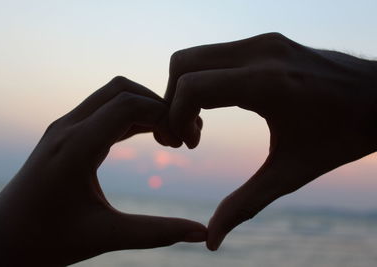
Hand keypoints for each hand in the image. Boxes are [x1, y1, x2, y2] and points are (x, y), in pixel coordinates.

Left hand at [0, 77, 205, 265]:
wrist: (2, 239)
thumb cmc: (46, 241)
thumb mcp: (105, 236)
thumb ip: (157, 233)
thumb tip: (201, 233)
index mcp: (76, 147)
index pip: (129, 104)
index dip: (166, 115)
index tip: (187, 141)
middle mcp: (68, 128)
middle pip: (123, 89)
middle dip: (159, 104)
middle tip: (182, 135)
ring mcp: (65, 127)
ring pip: (113, 95)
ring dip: (145, 108)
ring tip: (171, 136)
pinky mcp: (66, 134)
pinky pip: (105, 111)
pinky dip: (132, 117)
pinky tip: (149, 136)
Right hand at [164, 33, 376, 249]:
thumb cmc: (342, 137)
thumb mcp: (291, 174)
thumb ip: (245, 204)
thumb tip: (211, 240)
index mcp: (267, 84)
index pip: (191, 86)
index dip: (173, 116)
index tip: (185, 145)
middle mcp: (260, 52)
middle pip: (182, 63)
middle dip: (170, 101)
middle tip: (184, 137)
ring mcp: (263, 41)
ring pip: (194, 56)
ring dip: (184, 90)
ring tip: (198, 126)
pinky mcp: (265, 41)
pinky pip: (214, 55)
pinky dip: (202, 80)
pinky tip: (217, 108)